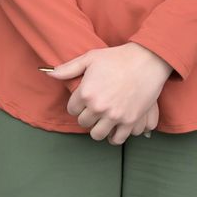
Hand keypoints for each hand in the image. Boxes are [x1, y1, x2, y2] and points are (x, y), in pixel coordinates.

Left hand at [46, 43, 171, 144]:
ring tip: (102, 121)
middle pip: (83, 122)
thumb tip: (49, 73)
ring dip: (98, 128)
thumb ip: (69, 68)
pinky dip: (114, 137)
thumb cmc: (117, 57)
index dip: (77, 104)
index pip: (72, 109)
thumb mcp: (90, 58)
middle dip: (87, 116)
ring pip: (97, 134)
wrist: (147, 61)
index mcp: (86, 92)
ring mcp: (114, 115)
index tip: (84, 101)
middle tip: (95, 109)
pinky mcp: (129, 121)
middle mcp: (98, 106)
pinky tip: (114, 130)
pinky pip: (117, 139)